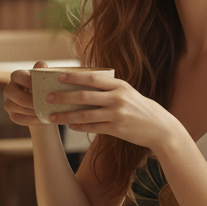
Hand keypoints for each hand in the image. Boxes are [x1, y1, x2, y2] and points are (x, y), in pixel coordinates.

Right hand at [3, 61, 49, 127]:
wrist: (45, 103)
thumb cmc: (45, 87)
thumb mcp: (46, 79)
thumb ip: (42, 72)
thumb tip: (40, 64)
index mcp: (17, 76)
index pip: (18, 75)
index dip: (27, 80)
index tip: (40, 86)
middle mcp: (9, 88)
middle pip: (12, 93)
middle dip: (29, 99)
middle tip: (43, 103)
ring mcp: (8, 102)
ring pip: (16, 107)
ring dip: (31, 110)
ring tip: (46, 112)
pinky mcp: (12, 115)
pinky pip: (19, 119)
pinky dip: (31, 120)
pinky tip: (43, 119)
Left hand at [46, 70, 181, 152]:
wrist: (159, 127)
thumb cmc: (138, 107)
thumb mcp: (126, 92)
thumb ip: (108, 88)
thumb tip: (81, 84)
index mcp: (119, 85)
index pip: (92, 78)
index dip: (73, 77)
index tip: (57, 76)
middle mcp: (117, 98)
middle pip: (84, 96)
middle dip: (63, 96)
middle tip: (47, 97)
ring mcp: (117, 114)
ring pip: (85, 115)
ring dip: (66, 116)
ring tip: (51, 116)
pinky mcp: (116, 129)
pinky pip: (92, 127)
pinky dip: (79, 126)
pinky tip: (69, 126)